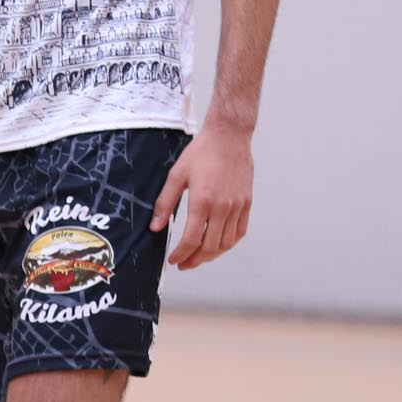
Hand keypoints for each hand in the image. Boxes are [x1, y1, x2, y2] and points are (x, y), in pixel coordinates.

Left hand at [152, 123, 252, 269]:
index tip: (173, 260)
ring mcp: (237, 206)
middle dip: (195, 260)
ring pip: (226, 243)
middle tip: (183, 264)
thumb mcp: (176, 175)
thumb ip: (164, 203)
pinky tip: (218, 245)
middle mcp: (222, 207)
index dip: (181, 254)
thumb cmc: (200, 153)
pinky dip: (229, 244)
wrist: (229, 137)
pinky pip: (240, 232)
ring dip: (211, 255)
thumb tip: (155, 227)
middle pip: (210, 247)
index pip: (192, 240)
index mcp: (202, 201)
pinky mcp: (247, 203)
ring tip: (198, 258)